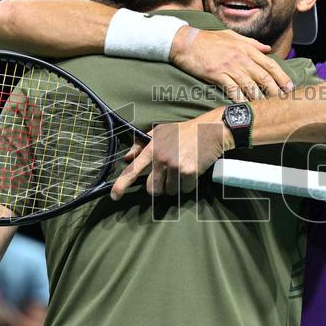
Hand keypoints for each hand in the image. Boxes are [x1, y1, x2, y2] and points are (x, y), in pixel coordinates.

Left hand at [110, 109, 231, 199]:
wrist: (210, 130)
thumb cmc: (184, 131)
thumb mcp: (160, 132)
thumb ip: (141, 145)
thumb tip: (128, 158)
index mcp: (152, 148)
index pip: (133, 170)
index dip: (122, 184)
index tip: (114, 196)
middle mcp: (161, 158)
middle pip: (153, 189)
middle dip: (160, 187)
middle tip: (169, 175)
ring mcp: (175, 166)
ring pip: (170, 191)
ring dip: (176, 186)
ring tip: (183, 169)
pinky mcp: (189, 172)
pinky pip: (185, 190)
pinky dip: (189, 185)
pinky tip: (192, 172)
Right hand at [170, 28, 292, 100]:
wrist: (185, 42)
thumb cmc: (208, 39)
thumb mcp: (232, 36)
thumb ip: (251, 43)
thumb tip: (267, 49)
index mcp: (246, 48)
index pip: (270, 64)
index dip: (282, 77)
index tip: (289, 87)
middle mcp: (241, 57)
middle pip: (263, 77)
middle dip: (275, 90)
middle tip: (282, 101)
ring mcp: (229, 66)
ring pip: (250, 85)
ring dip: (259, 98)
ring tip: (266, 108)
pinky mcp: (217, 74)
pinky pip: (232, 89)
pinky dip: (240, 99)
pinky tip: (245, 107)